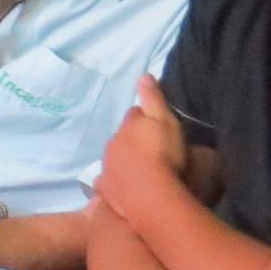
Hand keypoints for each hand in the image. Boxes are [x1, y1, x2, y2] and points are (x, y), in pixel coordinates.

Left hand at [99, 76, 189, 214]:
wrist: (149, 193)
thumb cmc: (163, 154)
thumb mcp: (165, 121)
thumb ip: (153, 99)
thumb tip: (143, 75)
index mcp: (127, 127)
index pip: (134, 114)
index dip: (144, 117)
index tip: (154, 123)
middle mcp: (112, 144)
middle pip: (121, 137)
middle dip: (131, 139)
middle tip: (149, 148)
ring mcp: (106, 167)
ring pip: (113, 158)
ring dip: (123, 160)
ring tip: (139, 168)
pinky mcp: (105, 189)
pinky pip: (106, 183)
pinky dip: (113, 182)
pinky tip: (120, 187)